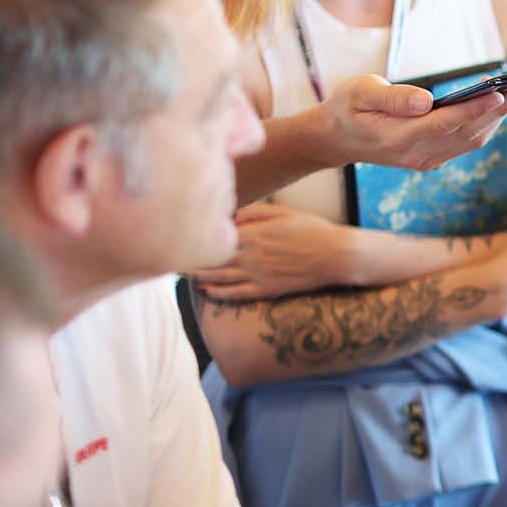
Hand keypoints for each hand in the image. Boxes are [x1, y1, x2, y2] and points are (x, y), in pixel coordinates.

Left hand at [192, 204, 358, 300]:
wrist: (337, 255)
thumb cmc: (313, 229)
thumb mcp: (284, 212)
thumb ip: (254, 213)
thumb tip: (230, 215)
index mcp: (252, 234)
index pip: (213, 237)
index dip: (193, 238)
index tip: (177, 235)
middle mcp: (250, 256)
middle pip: (210, 259)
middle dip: (189, 259)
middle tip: (169, 258)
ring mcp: (257, 275)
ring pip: (219, 278)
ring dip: (198, 277)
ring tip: (182, 274)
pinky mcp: (267, 289)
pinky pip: (237, 294)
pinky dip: (219, 293)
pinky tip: (207, 292)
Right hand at [322, 73, 506, 170]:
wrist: (336, 139)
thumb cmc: (347, 107)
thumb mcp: (360, 92)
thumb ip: (392, 97)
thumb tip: (426, 100)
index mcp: (397, 137)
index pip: (445, 123)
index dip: (475, 109)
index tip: (500, 91)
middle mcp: (417, 153)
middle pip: (468, 132)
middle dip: (500, 108)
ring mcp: (426, 159)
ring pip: (472, 140)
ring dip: (498, 116)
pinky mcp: (432, 158)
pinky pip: (466, 143)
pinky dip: (485, 123)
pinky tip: (497, 103)